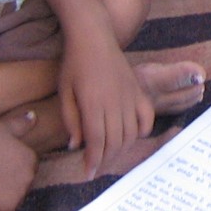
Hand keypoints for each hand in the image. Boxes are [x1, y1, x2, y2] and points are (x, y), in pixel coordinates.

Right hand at [0, 115, 39, 210]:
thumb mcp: (4, 127)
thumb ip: (21, 124)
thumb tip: (34, 116)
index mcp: (32, 158)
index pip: (25, 174)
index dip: (8, 175)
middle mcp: (30, 175)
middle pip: (20, 189)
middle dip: (6, 189)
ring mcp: (20, 192)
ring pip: (12, 203)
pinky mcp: (7, 206)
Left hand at [59, 28, 154, 178]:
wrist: (93, 36)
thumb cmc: (74, 63)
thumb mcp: (64, 92)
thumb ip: (70, 120)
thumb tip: (76, 146)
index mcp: (94, 104)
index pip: (97, 141)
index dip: (93, 161)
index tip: (88, 174)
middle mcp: (115, 102)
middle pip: (115, 141)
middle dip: (106, 159)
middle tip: (97, 167)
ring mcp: (129, 95)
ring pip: (131, 132)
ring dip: (121, 148)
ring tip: (110, 155)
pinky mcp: (137, 89)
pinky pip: (146, 116)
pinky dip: (143, 130)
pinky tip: (132, 136)